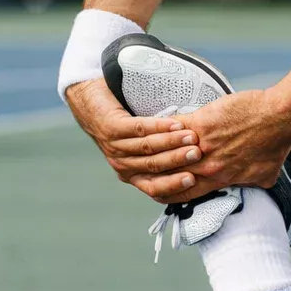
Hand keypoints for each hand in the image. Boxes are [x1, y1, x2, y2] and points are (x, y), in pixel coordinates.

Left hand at [64, 78, 202, 199]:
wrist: (92, 103)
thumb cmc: (125, 126)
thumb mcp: (143, 148)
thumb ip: (162, 158)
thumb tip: (196, 165)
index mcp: (132, 174)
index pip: (155, 187)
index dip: (174, 184)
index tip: (195, 178)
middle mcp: (123, 165)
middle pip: (154, 166)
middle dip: (178, 160)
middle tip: (198, 154)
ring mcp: (115, 147)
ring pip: (148, 147)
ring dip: (171, 143)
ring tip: (191, 137)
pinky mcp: (111, 128)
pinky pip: (139, 128)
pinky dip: (158, 126)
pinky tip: (175, 124)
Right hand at [151, 88, 290, 204]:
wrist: (279, 119)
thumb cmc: (276, 143)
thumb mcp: (266, 174)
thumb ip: (253, 182)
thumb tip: (255, 186)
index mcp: (220, 179)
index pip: (184, 194)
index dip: (168, 192)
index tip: (159, 186)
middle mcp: (207, 167)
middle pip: (169, 173)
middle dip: (155, 168)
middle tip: (143, 161)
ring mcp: (201, 145)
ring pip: (166, 150)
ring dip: (155, 145)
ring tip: (144, 140)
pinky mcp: (200, 123)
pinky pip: (173, 126)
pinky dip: (163, 125)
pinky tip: (155, 121)